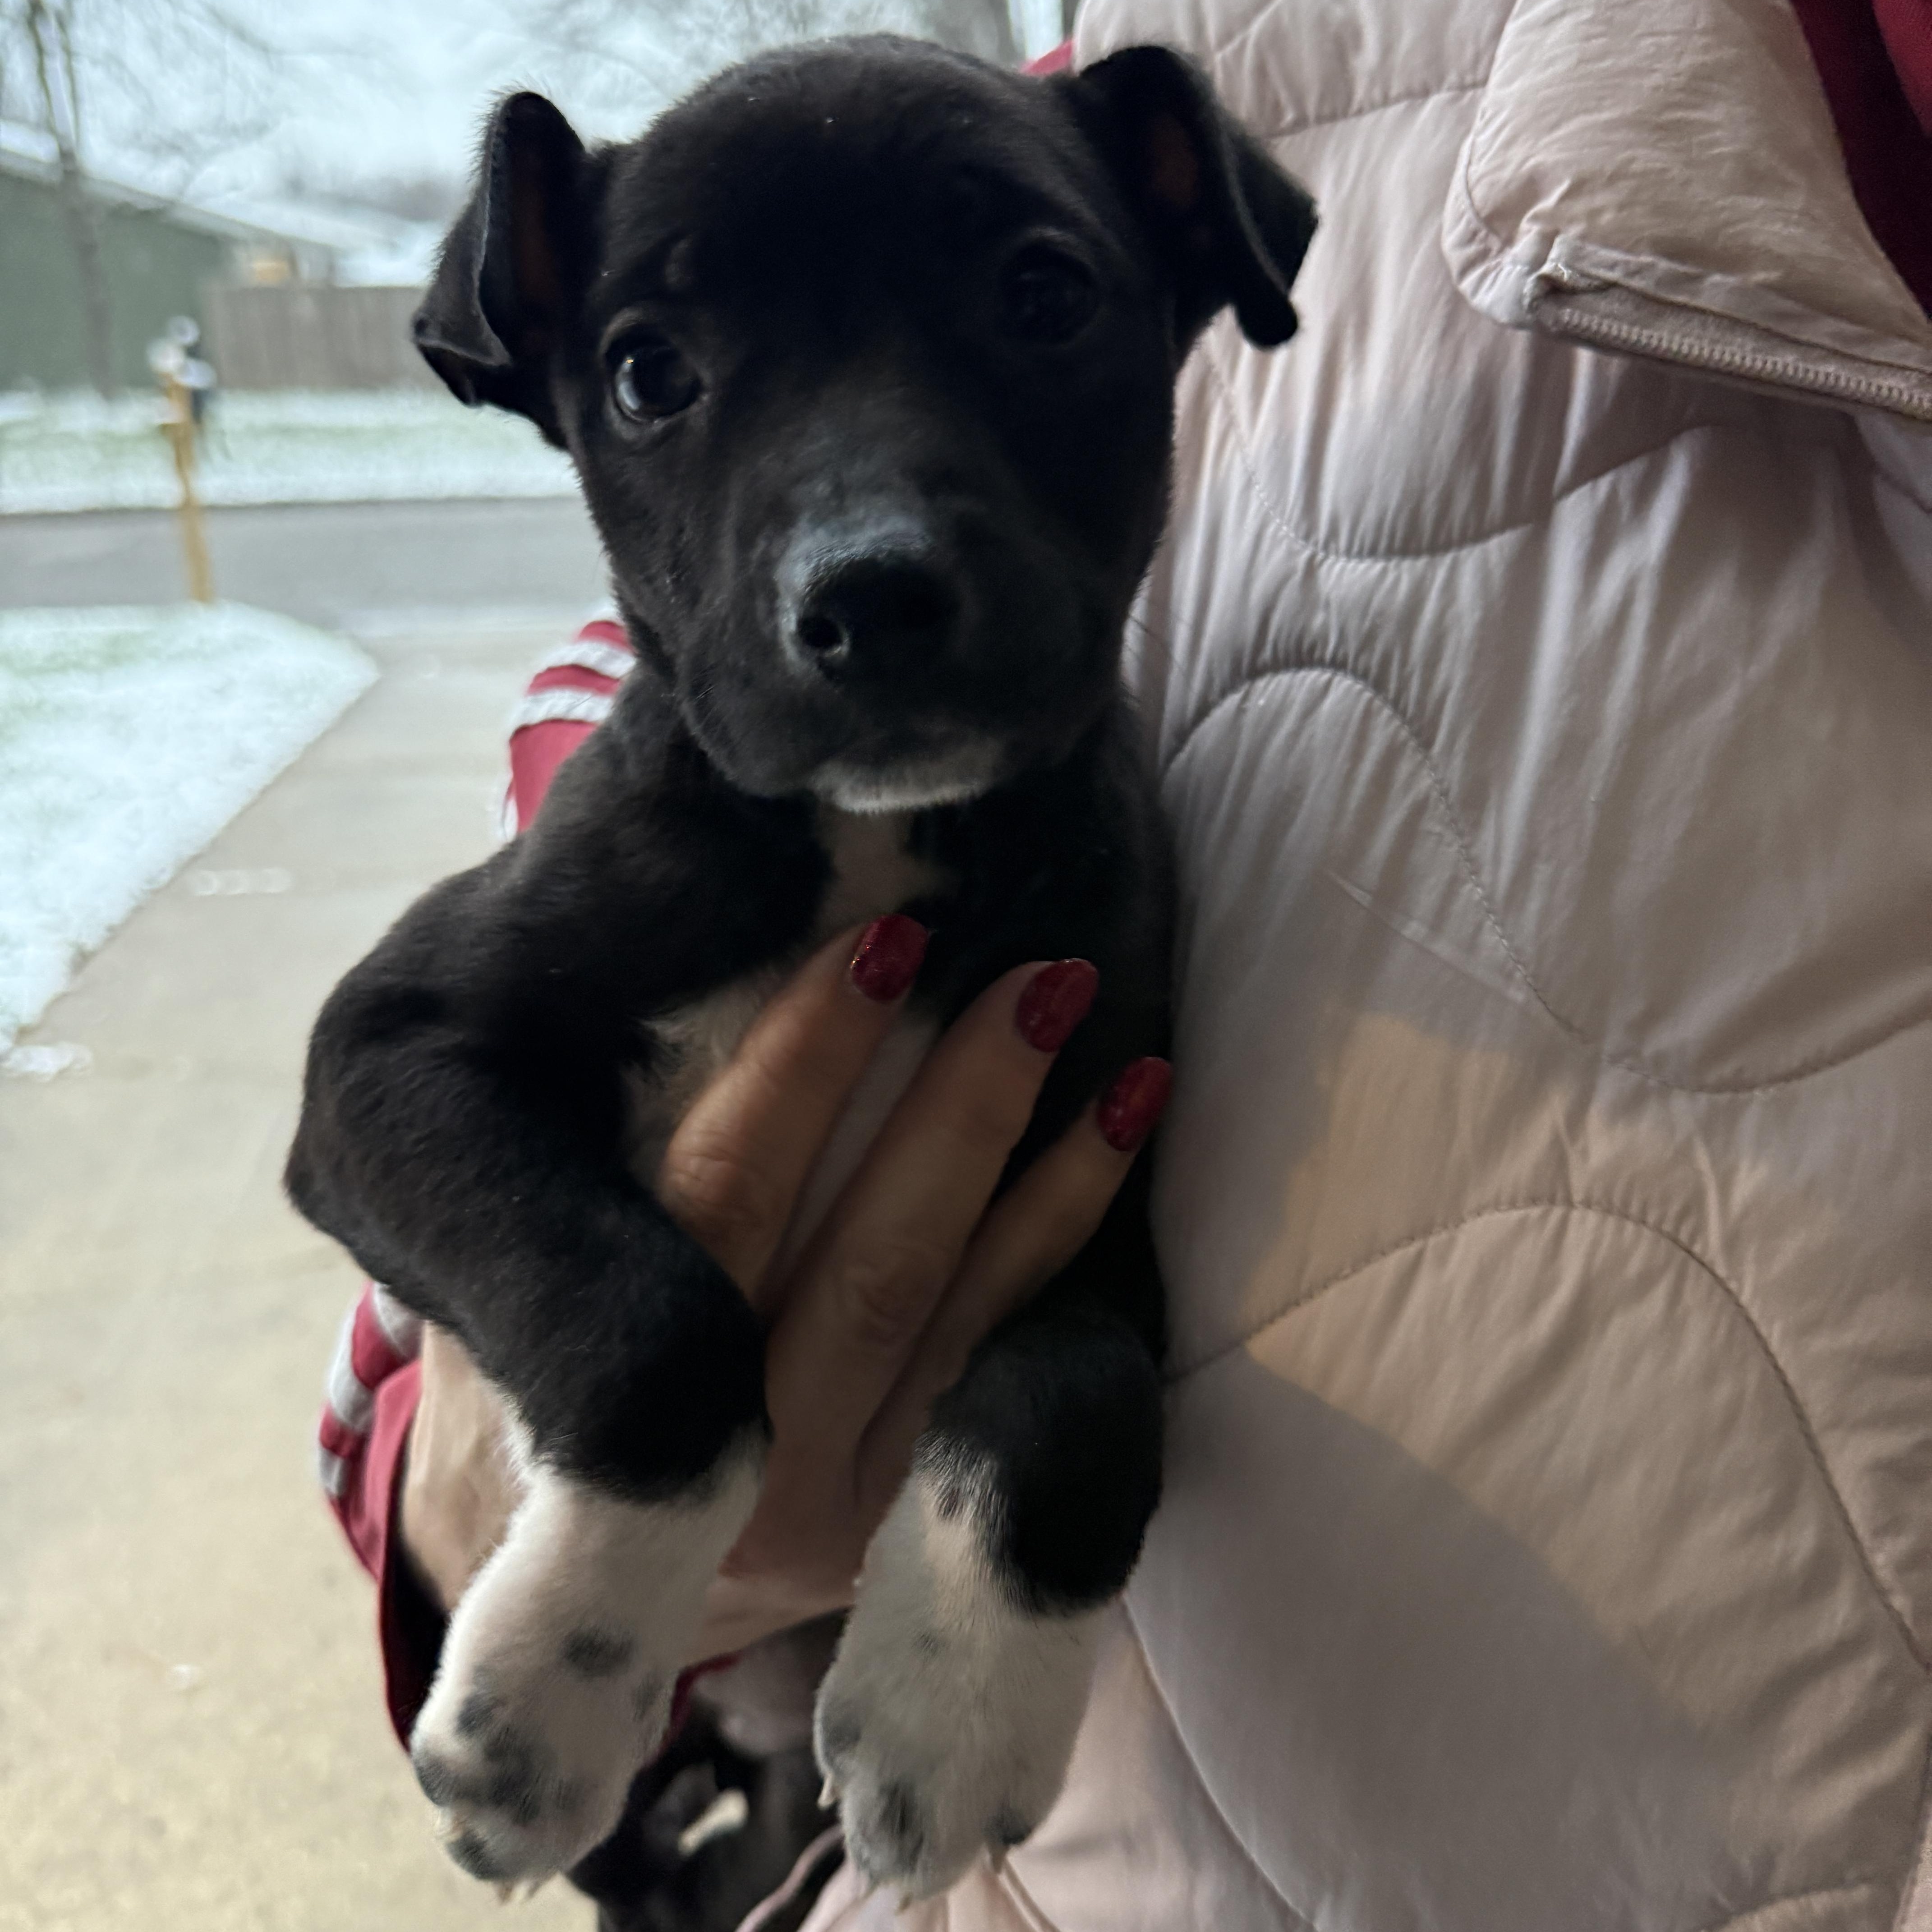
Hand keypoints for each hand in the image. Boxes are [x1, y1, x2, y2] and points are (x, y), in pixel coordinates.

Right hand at [399, 918, 1170, 1661]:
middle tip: (1040, 976)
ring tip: (1125, 1061)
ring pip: (948, 1316)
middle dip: (961, 1109)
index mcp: (606, 1387)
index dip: (805, 1064)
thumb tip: (683, 997)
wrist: (528, 1618)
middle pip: (869, 1261)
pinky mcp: (891, 1532)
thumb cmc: (513, 1403)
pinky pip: (988, 1373)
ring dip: (1043, 1178)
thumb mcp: (496, 1297)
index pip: (723, 1195)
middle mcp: (728, 1471)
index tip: (882, 946)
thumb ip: (583, 1192)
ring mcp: (826, 1517)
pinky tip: (1112, 1155)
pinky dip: (1053, 1258)